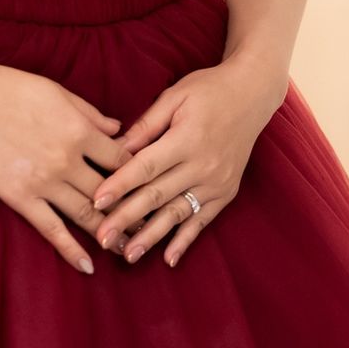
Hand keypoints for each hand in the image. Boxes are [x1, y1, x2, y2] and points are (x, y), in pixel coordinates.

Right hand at [0, 60, 133, 274]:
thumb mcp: (55, 91)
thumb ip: (89, 112)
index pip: (121, 159)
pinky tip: (87, 267)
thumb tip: (117, 127)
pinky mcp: (21, 197)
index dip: (138, 172)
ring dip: (110, 234)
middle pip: (110, 192)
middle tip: (149, 226)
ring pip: (86, 215)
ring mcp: (44, 181)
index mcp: (79, 130)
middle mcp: (67, 159)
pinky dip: (71, 250)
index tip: (147, 185)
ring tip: (128, 250)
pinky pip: (51, 229)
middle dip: (131, 210)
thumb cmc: (9, 87)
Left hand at [90, 58, 285, 267]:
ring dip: (152, 237)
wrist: (252, 95)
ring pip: (178, 214)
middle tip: (102, 238)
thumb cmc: (207, 90)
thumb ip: (146, 125)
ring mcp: (217, 183)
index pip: (146, 166)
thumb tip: (116, 147)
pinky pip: (203, 221)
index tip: (96, 201)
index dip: (120, 185)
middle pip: (158, 195)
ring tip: (129, 255)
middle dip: (127, 218)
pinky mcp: (226, 193)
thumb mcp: (174, 97)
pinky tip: (169, 258)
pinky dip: (186, 241)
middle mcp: (203, 165)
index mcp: (186, 139)